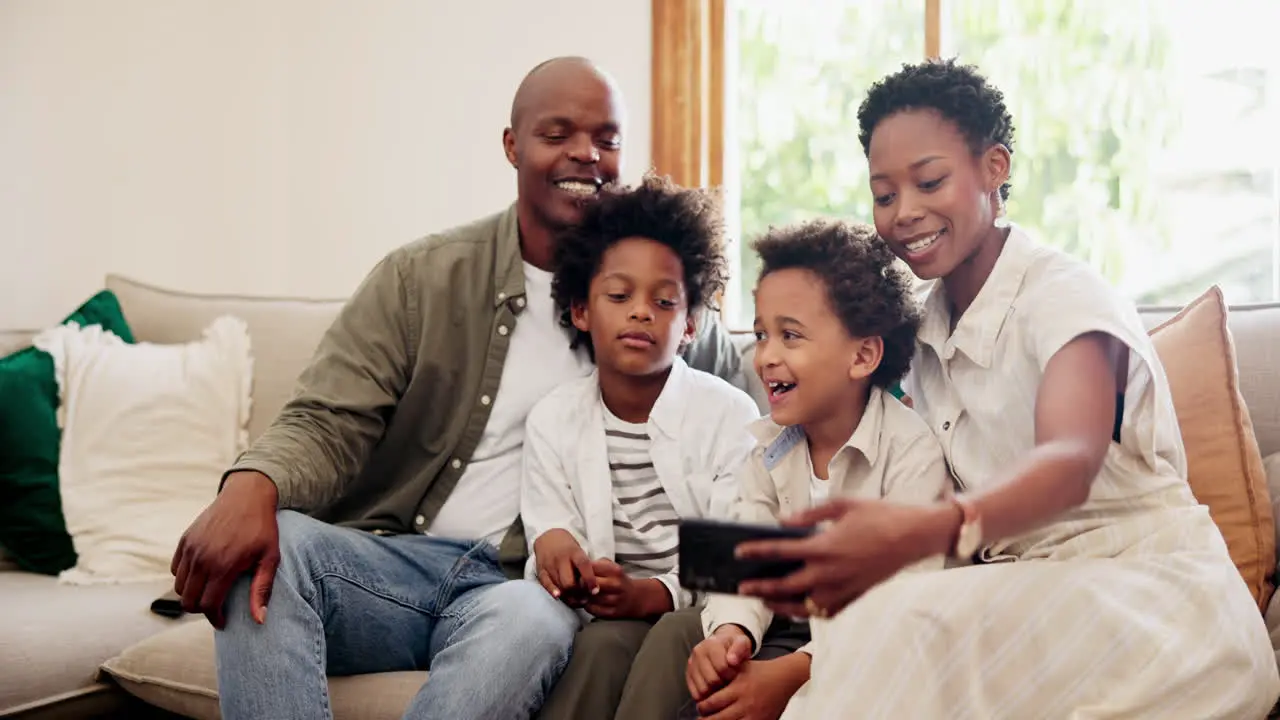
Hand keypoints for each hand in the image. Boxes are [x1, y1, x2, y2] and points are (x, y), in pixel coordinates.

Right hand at [171, 471, 280, 628]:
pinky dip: (184, 578)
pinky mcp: (185, 540)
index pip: (207, 605)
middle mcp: (202, 558)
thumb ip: (262, 590)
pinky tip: (202, 576)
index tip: (223, 622)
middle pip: (188, 600)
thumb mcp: (270, 558)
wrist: (247, 496)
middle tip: (216, 608)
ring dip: (191, 594)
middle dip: (201, 610)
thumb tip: (260, 620)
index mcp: (223, 566)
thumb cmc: (262, 528)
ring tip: (209, 592)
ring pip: (179, 587)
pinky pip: (174, 569)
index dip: (215, 618)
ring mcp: (191, 548)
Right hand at [533, 529, 596, 605]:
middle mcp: (561, 558)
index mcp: (574, 552)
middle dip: (578, 593)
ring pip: (559, 586)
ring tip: (577, 601)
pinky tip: (559, 596)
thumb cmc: (569, 548)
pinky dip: (553, 591)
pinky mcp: (541, 571)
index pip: (583, 565)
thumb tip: (594, 586)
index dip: (590, 579)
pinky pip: (546, 584)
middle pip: (569, 582)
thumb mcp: (579, 552)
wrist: (548, 538)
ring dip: (569, 596)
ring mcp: (550, 565)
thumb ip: (585, 567)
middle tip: (585, 598)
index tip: (595, 591)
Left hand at [583, 559, 670, 618]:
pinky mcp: (612, 612)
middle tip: (579, 584)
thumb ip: (597, 564)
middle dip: (580, 584)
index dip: (581, 570)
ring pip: (589, 597)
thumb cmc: (618, 580)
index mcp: (615, 570)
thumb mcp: (611, 566)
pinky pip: (592, 609)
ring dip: (583, 596)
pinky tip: (590, 602)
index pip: (590, 568)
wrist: (635, 598)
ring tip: (584, 593)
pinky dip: (587, 606)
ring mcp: (615, 599)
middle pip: (588, 583)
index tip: (579, 572)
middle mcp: (616, 584)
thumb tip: (579, 568)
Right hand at [687, 625, 753, 700]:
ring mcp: (691, 664)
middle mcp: (698, 652)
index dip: (732, 675)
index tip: (735, 673)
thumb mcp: (742, 643)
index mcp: (711, 644)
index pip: (722, 668)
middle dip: (723, 684)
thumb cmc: (734, 646)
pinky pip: (695, 693)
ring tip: (721, 684)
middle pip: (711, 680)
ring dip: (714, 691)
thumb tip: (732, 661)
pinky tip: (713, 689)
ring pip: (702, 689)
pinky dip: (705, 696)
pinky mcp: (688, 674)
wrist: (723, 643)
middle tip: (729, 680)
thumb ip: (740, 649)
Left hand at [695, 653, 809, 719]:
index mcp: (739, 688)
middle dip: (706, 719)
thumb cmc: (759, 671)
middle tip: (701, 717)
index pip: (713, 702)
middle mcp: (746, 703)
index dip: (702, 706)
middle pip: (719, 718)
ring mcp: (755, 715)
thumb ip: (722, 674)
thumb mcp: (740, 667)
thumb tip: (703, 684)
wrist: (784, 678)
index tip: (700, 705)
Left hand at [736, 497, 953, 617]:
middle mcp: (830, 573)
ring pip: (803, 605)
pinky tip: (799, 606)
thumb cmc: (880, 515)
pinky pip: (826, 611)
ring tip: (764, 600)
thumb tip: (783, 522)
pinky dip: (809, 611)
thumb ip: (809, 515)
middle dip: (760, 587)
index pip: (780, 551)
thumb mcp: (843, 505)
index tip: (738, 552)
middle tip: (742, 587)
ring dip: (780, 604)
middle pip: (785, 586)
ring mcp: (843, 589)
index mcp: (825, 547)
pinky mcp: (855, 597)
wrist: (915, 536)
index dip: (756, 551)